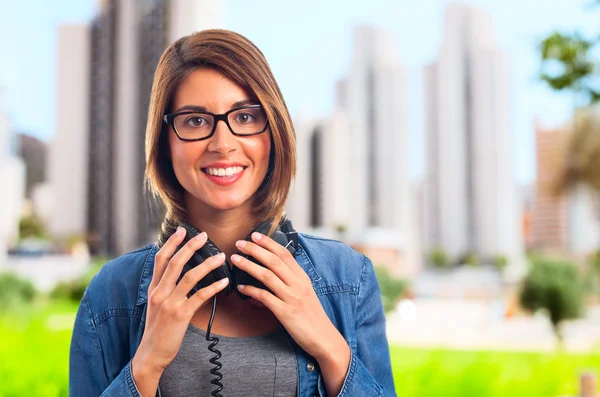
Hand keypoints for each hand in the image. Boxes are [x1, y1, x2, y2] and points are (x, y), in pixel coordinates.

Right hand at [132, 227, 229, 396]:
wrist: (151, 353)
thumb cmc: (158, 328)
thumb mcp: (157, 304)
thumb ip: (167, 288)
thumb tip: (183, 273)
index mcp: (154, 287)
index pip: (161, 259)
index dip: (171, 243)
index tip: (182, 230)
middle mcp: (159, 292)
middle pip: (175, 263)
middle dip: (190, 246)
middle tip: (204, 235)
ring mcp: (169, 303)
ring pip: (189, 277)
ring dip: (207, 265)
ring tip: (221, 257)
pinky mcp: (180, 315)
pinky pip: (199, 297)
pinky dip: (213, 287)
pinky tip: (224, 282)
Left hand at [231, 232, 350, 395]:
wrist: (323, 337)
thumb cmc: (312, 315)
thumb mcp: (305, 291)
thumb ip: (291, 279)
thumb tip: (273, 269)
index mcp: (302, 277)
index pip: (285, 253)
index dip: (269, 243)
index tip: (255, 235)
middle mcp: (297, 284)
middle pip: (274, 261)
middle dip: (255, 249)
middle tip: (240, 243)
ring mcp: (291, 297)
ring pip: (266, 276)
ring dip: (248, 265)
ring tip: (235, 259)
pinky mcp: (285, 312)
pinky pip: (264, 297)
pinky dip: (250, 291)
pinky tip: (240, 288)